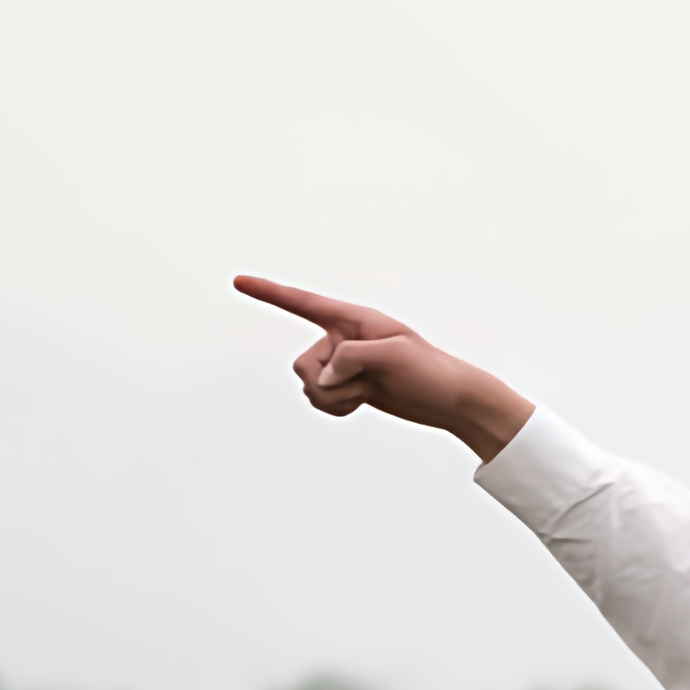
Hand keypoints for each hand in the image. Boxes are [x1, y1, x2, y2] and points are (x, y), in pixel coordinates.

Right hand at [231, 277, 535, 462]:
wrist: (450, 400)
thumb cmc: (430, 371)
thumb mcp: (395, 356)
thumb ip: (352, 357)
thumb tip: (325, 373)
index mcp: (354, 319)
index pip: (303, 302)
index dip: (269, 292)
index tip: (239, 281)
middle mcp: (342, 338)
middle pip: (302, 362)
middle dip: (327, 382)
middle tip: (365, 383)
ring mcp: (342, 364)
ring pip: (308, 385)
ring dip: (335, 399)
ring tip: (368, 393)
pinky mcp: (346, 387)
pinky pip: (318, 402)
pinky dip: (336, 409)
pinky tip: (362, 403)